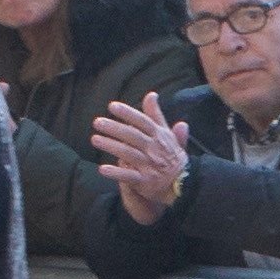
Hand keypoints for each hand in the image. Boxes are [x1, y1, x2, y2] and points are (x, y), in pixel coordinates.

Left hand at [89, 96, 187, 224]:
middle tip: (97, 122)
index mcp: (159, 136)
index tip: (112, 106)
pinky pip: (129, 176)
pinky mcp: (145, 181)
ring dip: (111, 146)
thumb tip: (151, 95)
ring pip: (128, 154)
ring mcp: (150, 165)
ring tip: (95, 139)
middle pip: (133, 136)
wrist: (184, 183)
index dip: (128, 113)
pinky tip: (102, 169)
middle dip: (115, 128)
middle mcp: (154, 149)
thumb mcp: (167, 133)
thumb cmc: (171, 156)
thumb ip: (156, 115)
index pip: (143, 122)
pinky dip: (116, 173)